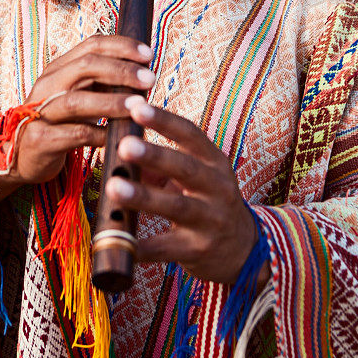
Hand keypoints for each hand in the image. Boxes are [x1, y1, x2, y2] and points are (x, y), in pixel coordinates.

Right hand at [0, 36, 154, 205]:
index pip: (92, 45)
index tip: (149, 55)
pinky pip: (73, 134)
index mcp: (60, 68)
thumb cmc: (60, 122)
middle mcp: (48, 84)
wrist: (19, 155)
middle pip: (86, 66)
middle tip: (149, 79)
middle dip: (121, 70)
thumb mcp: (81, 95)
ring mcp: (40, 111)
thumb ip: (106, 83)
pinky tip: (118, 137)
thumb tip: (144, 73)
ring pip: (77, 101)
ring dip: (111, 102)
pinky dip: (99, 135)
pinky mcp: (39, 139)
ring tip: (138, 106)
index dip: (122, 46)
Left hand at [105, 97, 264, 285]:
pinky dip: (141, 245)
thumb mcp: (197, 176)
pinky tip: (119, 239)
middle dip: (154, 156)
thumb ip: (161, 163)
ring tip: (113, 186)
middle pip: (185, 168)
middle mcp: (217, 188)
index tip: (137, 107)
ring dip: (143, 196)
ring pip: (176, 207)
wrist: (244, 248)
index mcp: (214, 162)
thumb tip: (121, 147)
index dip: (164, 120)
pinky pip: (165, 248)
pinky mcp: (198, 250)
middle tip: (124, 145)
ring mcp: (210, 220)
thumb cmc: (209, 201)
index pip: (190, 135)